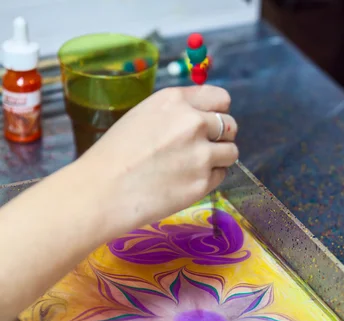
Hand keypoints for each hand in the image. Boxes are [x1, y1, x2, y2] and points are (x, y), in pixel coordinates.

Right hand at [82, 85, 237, 236]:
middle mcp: (193, 123)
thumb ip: (176, 114)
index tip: (210, 123)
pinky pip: (221, 176)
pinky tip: (186, 181)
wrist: (102, 191)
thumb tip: (203, 118)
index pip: (220, 98)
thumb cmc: (115, 156)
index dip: (217, 111)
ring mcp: (200, 154)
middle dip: (220, 136)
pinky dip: (210, 179)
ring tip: (194, 167)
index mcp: (175, 101)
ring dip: (219, 158)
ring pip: (231, 152)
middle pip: (230, 125)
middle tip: (202, 148)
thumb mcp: (143, 116)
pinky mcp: (202, 183)